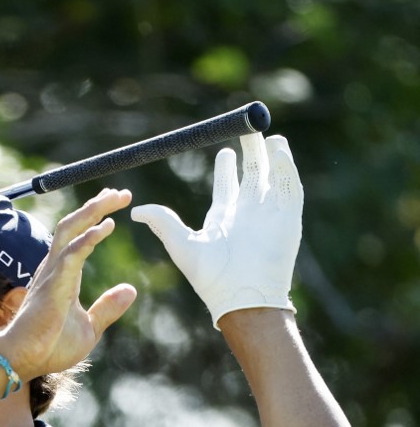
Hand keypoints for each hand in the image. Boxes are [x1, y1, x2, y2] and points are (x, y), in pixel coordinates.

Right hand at [0, 188, 136, 379]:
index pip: (78, 236)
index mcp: (63, 275)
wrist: (25, 360)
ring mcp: (53, 273)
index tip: (116, 204)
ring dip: (93, 211)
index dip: (96, 217)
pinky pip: (72, 253)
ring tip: (115, 198)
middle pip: (73, 225)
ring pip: (70, 230)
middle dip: (96, 205)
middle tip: (121, 193)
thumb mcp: (90, 327)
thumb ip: (107, 308)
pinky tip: (107, 226)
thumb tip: (130, 290)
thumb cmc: (51, 346)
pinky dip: (89, 238)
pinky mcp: (54, 284)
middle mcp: (55, 268)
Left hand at [130, 133, 303, 328]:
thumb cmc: (209, 276)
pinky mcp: (288, 218)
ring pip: (273, 178)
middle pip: (252, 176)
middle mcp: (247, 215)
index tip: (224, 150)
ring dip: (272, 157)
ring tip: (269, 137)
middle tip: (248, 130)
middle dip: (251, 153)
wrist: (241, 295)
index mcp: (224, 220)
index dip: (226, 168)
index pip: (227, 187)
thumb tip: (135, 210)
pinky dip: (285, 167)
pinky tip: (278, 150)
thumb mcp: (181, 243)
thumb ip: (162, 222)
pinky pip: (289, 187)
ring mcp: (269, 216)